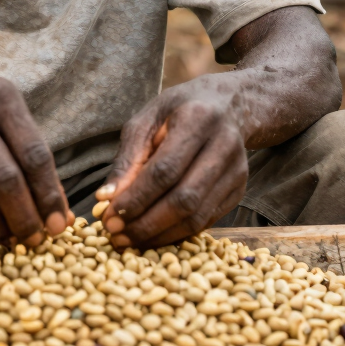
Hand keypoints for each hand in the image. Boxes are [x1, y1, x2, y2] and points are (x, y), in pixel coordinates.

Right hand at [0, 60, 72, 244]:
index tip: (58, 224)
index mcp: (0, 96)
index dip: (49, 194)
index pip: (33, 153)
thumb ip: (29, 155)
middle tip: (35, 240)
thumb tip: (59, 211)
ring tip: (11, 239)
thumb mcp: (3, 112)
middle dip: (25, 217)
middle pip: (5, 178)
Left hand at [95, 78, 248, 247]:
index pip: (165, 170)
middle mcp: (224, 145)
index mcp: (198, 119)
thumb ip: (127, 159)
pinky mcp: (239, 190)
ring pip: (197, 217)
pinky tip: (153, 235)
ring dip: (160, 236)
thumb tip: (105, 198)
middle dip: (146, 223)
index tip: (109, 217)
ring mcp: (236, 171)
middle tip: (115, 235)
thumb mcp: (146, 121)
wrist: (227, 105)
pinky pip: (206, 221)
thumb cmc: (177, 111)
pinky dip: (177, 234)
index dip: (136, 198)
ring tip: (130, 240)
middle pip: (184, 199)